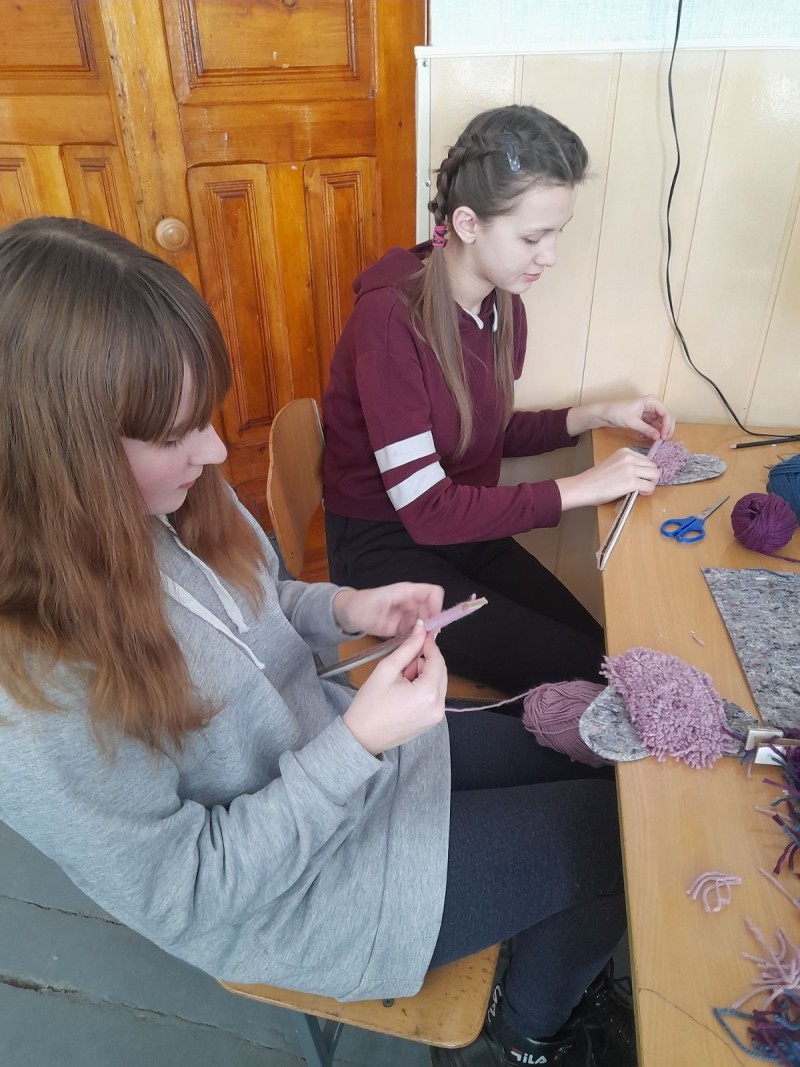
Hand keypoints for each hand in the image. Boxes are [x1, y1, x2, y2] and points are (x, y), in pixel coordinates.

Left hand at [332, 582, 443, 637]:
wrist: (349, 613)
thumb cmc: (361, 605)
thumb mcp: (378, 606)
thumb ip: (400, 614)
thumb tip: (421, 625)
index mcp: (407, 591)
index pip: (433, 593)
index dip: (437, 607)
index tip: (433, 624)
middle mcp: (412, 602)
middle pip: (433, 610)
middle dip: (433, 625)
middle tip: (426, 640)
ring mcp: (408, 615)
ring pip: (428, 623)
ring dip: (426, 634)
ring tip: (419, 645)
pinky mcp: (404, 627)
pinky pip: (417, 633)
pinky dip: (418, 640)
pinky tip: (412, 648)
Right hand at [342, 622, 446, 753]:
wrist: (361, 737)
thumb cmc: (369, 704)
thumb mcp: (387, 669)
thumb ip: (407, 648)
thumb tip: (421, 628)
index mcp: (428, 693)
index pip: (437, 660)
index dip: (429, 644)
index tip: (420, 634)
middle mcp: (439, 706)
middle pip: (440, 671)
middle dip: (424, 662)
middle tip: (402, 665)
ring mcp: (437, 716)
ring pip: (437, 683)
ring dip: (423, 675)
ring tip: (400, 681)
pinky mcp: (432, 721)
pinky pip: (433, 696)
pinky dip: (423, 688)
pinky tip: (404, 692)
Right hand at [556, 447, 660, 509]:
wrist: (584, 487)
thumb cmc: (595, 479)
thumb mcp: (613, 463)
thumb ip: (627, 464)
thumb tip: (641, 473)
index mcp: (625, 452)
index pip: (646, 459)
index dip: (645, 470)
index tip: (639, 478)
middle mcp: (630, 457)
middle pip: (653, 466)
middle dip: (650, 477)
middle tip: (642, 485)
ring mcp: (632, 469)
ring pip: (655, 475)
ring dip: (651, 484)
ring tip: (641, 490)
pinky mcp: (632, 482)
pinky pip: (650, 486)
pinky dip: (648, 492)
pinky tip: (639, 493)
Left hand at [567, 396, 674, 441]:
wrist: (605, 414)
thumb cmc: (618, 413)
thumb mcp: (633, 422)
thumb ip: (647, 430)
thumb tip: (659, 437)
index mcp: (652, 401)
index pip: (667, 414)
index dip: (667, 426)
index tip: (664, 437)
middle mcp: (653, 405)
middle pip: (667, 418)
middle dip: (665, 429)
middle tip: (663, 441)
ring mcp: (650, 411)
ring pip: (661, 423)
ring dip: (658, 432)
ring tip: (653, 441)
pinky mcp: (645, 418)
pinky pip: (653, 426)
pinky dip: (651, 432)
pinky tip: (644, 438)